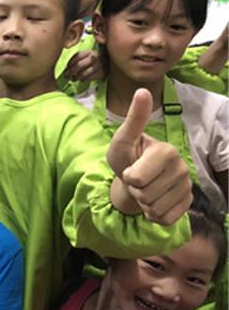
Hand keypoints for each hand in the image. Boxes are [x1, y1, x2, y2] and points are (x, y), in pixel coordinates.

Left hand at [64, 50, 104, 81]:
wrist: (108, 63)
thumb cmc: (93, 60)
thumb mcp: (86, 56)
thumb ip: (78, 60)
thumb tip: (67, 69)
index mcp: (88, 52)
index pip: (77, 57)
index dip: (70, 63)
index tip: (67, 68)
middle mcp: (94, 58)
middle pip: (79, 65)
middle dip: (71, 72)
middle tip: (66, 76)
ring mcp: (98, 66)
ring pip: (84, 73)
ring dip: (76, 77)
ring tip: (73, 79)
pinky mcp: (101, 73)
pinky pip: (89, 78)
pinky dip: (83, 80)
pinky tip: (81, 80)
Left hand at [107, 89, 191, 224]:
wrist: (134, 179)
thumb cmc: (127, 157)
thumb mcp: (122, 140)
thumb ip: (133, 119)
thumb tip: (143, 90)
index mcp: (167, 151)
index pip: (136, 179)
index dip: (127, 178)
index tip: (131, 168)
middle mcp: (182, 168)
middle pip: (145, 195)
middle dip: (134, 191)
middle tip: (136, 181)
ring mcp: (186, 187)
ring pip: (154, 209)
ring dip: (142, 204)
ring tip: (143, 189)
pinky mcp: (187, 204)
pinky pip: (165, 220)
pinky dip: (153, 216)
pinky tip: (153, 202)